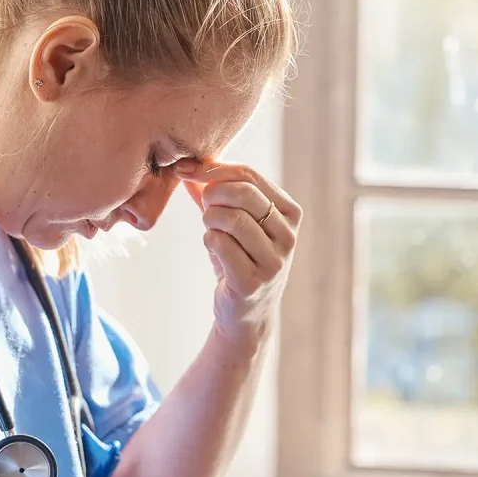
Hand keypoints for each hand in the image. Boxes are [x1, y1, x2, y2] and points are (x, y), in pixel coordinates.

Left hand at [174, 160, 301, 353]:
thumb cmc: (239, 258)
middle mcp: (288, 237)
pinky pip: (220, 244)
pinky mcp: (252, 282)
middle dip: (212, 193)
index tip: (188, 170)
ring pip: (232, 219)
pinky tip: (212, 245)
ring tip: (209, 227)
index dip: (215, 169)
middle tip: (204, 205)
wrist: (245, 311)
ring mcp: (274, 262)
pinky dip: (208, 239)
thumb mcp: (234, 221)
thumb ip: (214, 191)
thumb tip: (187, 165)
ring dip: (209, 218)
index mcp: (290, 213)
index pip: (250, 176)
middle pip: (243, 194)